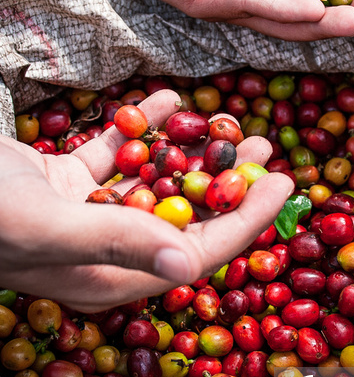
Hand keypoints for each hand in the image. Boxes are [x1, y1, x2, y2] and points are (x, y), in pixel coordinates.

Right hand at [0, 90, 292, 311]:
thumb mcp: (46, 226)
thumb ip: (115, 242)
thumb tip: (189, 265)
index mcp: (108, 276)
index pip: (197, 252)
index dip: (246, 219)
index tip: (285, 184)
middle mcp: (104, 249)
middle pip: (185, 215)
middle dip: (228, 181)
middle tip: (263, 144)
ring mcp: (85, 215)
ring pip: (155, 182)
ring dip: (191, 151)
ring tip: (230, 119)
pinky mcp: (66, 183)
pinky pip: (115, 155)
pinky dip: (140, 129)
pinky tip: (163, 101)